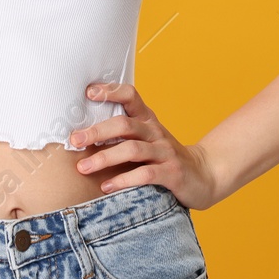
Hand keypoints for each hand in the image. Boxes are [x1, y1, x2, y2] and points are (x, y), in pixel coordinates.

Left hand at [68, 82, 224, 209]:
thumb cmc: (164, 156)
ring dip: (105, 158)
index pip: (131, 95)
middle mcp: (155, 131)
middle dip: (97, 132)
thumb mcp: (147, 139)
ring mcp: (165, 151)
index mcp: (148, 119)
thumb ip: (123, 133)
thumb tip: (82, 133)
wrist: (203, 175)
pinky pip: (145, 174)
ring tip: (83, 167)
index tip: (89, 93)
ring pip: (132, 149)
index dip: (111, 91)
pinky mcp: (172, 173)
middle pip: (124, 124)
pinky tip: (107, 186)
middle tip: (74, 140)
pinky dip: (124, 180)